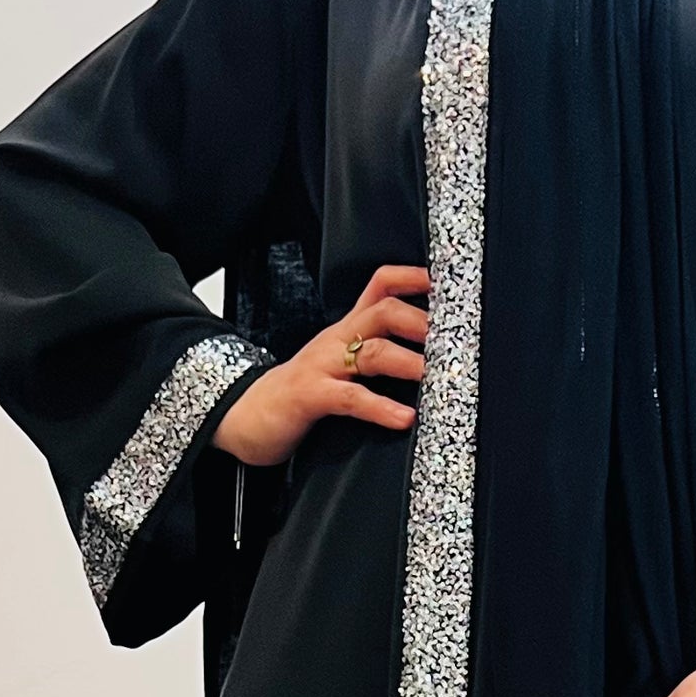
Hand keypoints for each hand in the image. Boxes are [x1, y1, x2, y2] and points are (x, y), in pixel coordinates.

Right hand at [211, 265, 429, 464]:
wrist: (244, 415)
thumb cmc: (298, 395)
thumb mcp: (338, 367)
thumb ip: (373, 358)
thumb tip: (425, 363)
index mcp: (346, 331)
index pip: (380, 286)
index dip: (413, 279)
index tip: (446, 285)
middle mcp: (337, 341)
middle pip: (384, 311)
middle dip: (421, 322)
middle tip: (451, 341)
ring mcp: (322, 366)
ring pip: (372, 351)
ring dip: (408, 361)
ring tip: (434, 375)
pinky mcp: (310, 396)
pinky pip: (350, 398)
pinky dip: (380, 407)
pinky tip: (403, 418)